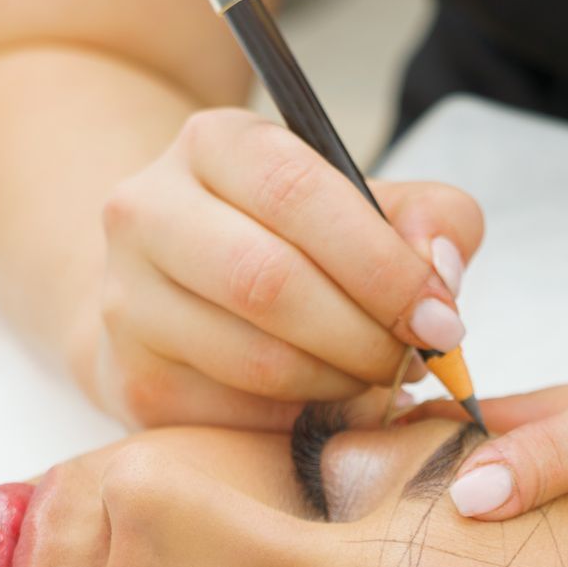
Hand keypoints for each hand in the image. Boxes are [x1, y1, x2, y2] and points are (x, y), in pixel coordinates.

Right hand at [90, 107, 482, 428]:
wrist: (178, 290)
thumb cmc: (292, 243)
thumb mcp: (364, 206)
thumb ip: (429, 219)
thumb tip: (440, 272)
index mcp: (213, 144)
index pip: (297, 193)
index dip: (381, 265)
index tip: (439, 318)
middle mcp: (148, 212)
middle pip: (269, 282)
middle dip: (364, 335)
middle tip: (412, 361)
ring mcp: (128, 300)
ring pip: (255, 359)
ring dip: (340, 385)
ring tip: (373, 381)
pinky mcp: (135, 379)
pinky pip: (238, 417)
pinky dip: (302, 422)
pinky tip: (326, 406)